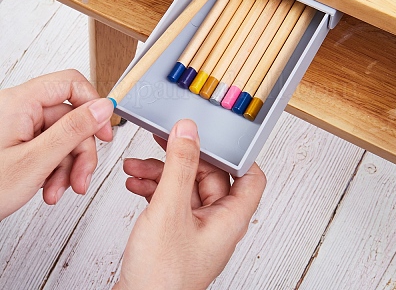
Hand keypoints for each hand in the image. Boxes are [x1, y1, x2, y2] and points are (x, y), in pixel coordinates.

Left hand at [0, 69, 113, 218]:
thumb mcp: (35, 161)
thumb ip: (73, 131)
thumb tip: (103, 107)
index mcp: (19, 103)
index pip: (70, 83)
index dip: (93, 104)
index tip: (105, 128)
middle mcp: (20, 110)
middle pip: (71, 118)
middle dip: (81, 152)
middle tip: (82, 178)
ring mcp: (20, 128)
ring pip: (64, 138)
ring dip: (69, 167)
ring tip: (58, 191)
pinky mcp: (21, 143)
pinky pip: (52, 149)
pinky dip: (56, 170)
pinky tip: (49, 188)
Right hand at [116, 119, 265, 289]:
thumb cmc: (162, 278)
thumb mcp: (170, 209)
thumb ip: (180, 165)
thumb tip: (188, 131)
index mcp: (229, 217)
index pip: (249, 176)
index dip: (235, 154)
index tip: (213, 137)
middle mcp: (216, 222)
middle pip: (207, 175)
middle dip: (180, 158)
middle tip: (161, 142)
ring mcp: (196, 227)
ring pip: (185, 186)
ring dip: (161, 173)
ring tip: (136, 168)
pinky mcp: (177, 232)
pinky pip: (171, 200)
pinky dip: (154, 189)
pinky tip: (136, 185)